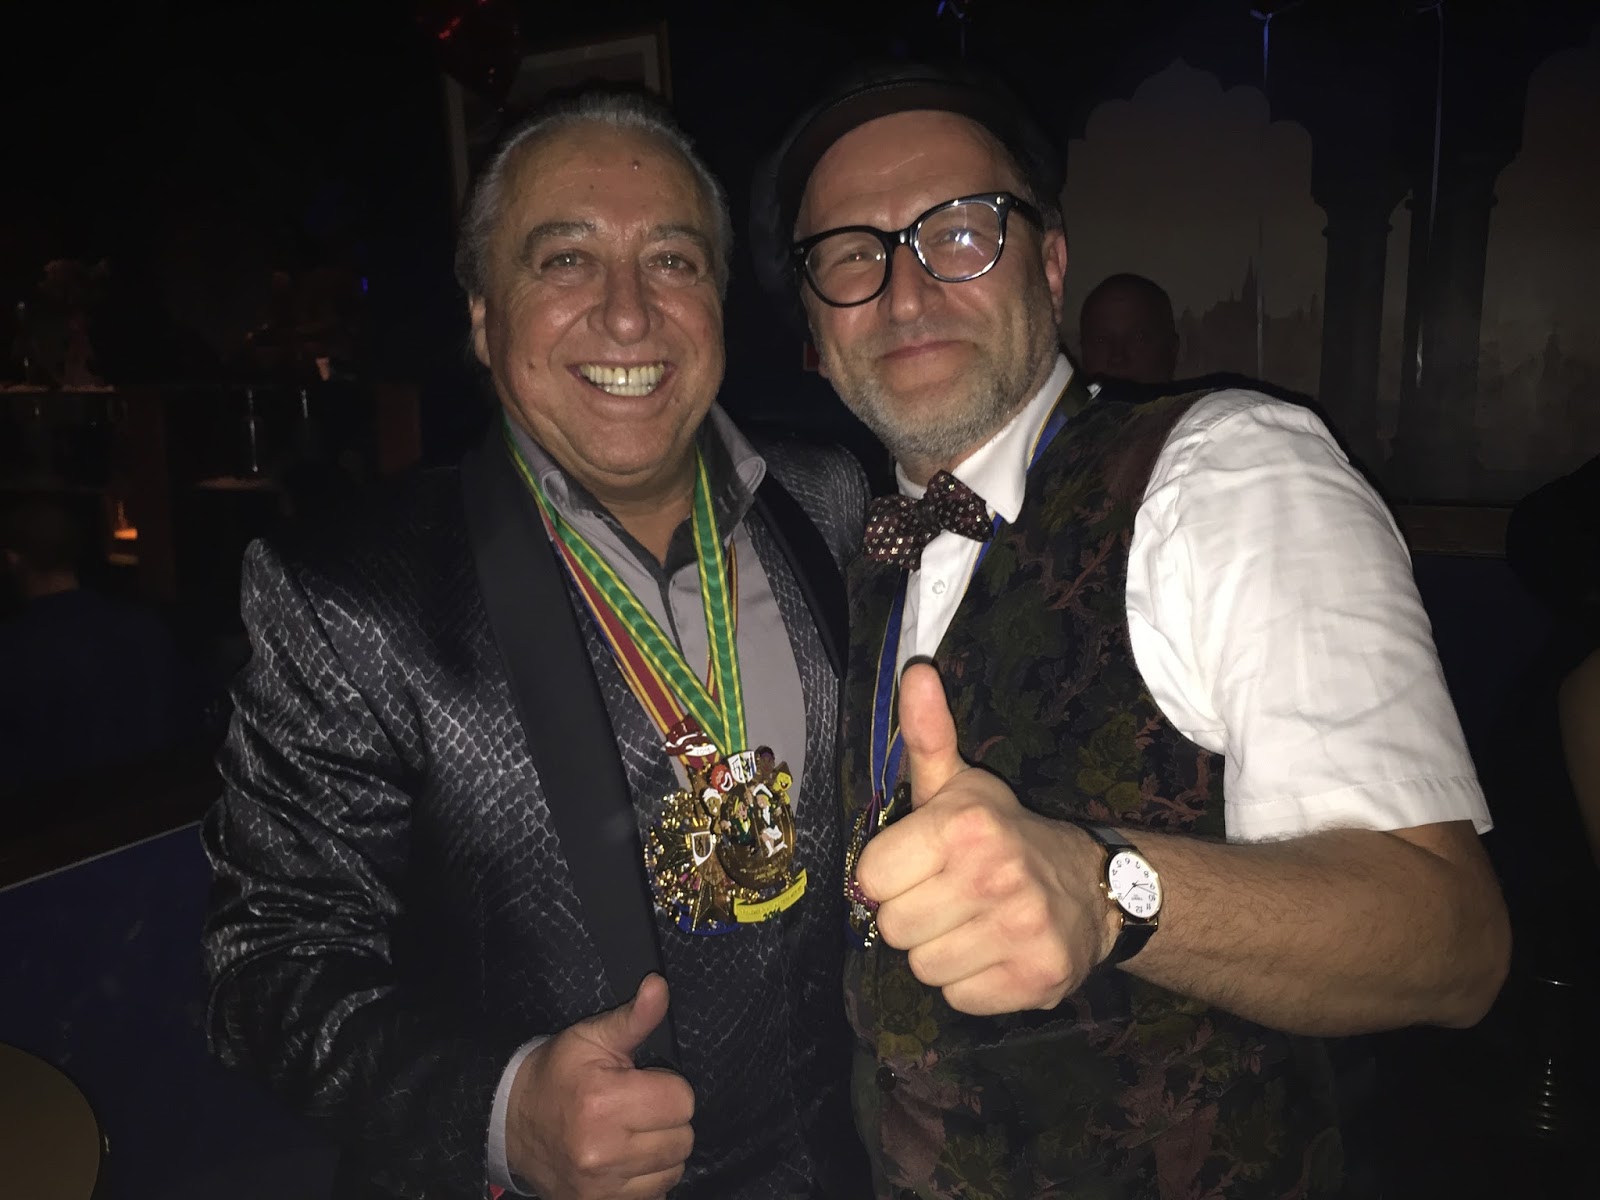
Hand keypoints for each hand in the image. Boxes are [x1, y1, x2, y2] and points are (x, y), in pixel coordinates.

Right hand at [506, 974, 693, 1199]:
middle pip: (684, 1137)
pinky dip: (649, 1178)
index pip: (682, 1100)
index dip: (667, 1087)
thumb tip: (659, 986)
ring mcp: (602, 1187)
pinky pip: (657, 1193)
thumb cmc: (557, 1074)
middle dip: (666, 1118)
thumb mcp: (592, 1037)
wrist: (514, 1123)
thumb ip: (634, 1017)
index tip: (643, 1082)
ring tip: (632, 1133)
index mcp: (603, 1102)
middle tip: (637, 1108)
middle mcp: (603, 1151)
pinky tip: (627, 1159)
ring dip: (662, 1151)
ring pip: (675, 1168)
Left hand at [856, 663, 1115, 1014]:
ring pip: (923, 968)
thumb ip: (926, 734)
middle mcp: (995, 877)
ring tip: (970, 924)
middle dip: (912, 915)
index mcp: (964, 826)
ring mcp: (1021, 932)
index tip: (917, 866)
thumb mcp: (960, 783)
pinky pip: (959, 999)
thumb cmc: (1005, 835)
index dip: (887, 875)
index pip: (870, 877)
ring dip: (940, 951)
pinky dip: (971, 984)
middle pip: (893, 928)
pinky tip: (993, 952)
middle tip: (946, 897)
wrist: (1095, 887)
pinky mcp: (1038, 980)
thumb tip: (915, 671)